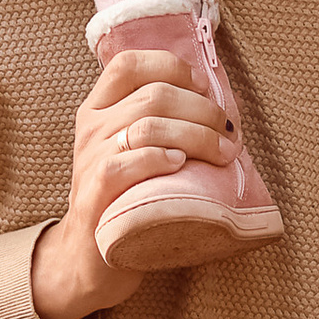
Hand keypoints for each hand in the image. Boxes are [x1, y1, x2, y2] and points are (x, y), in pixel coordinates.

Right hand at [29, 42, 233, 318]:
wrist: (89, 256)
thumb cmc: (127, 197)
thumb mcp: (134, 149)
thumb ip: (159, 120)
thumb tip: (214, 100)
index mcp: (99, 108)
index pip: (127, 63)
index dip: (171, 66)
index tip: (204, 87)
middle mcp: (91, 128)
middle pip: (153, 95)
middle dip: (202, 109)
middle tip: (229, 131)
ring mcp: (89, 160)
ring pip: (148, 126)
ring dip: (197, 135)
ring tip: (223, 153)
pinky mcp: (94, 194)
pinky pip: (124, 165)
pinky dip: (159, 159)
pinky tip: (181, 165)